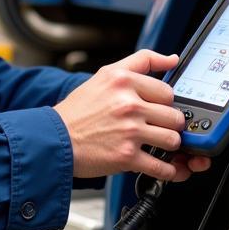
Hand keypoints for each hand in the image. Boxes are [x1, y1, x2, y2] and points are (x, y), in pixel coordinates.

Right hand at [54, 49, 211, 182]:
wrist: (54, 139)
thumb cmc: (78, 110)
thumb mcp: (106, 75)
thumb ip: (141, 62)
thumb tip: (172, 58)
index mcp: (124, 81)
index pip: (167, 90)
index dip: (166, 102)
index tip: (161, 108)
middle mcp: (128, 104)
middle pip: (174, 116)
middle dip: (171, 124)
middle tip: (161, 127)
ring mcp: (129, 131)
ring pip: (172, 139)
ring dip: (170, 146)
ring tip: (159, 144)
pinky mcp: (126, 156)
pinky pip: (161, 166)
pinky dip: (169, 171)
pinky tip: (166, 167)